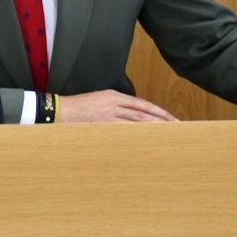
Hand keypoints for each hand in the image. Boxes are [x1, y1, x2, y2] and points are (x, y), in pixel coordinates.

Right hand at [57, 90, 178, 123]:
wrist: (57, 112)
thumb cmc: (75, 110)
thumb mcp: (96, 103)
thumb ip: (113, 109)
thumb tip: (130, 121)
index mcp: (113, 96)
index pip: (142, 104)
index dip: (159, 112)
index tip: (172, 119)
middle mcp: (114, 103)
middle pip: (145, 112)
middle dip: (163, 120)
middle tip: (179, 128)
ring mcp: (109, 114)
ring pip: (138, 121)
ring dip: (155, 128)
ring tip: (170, 135)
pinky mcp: (103, 124)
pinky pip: (125, 130)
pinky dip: (138, 135)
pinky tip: (149, 141)